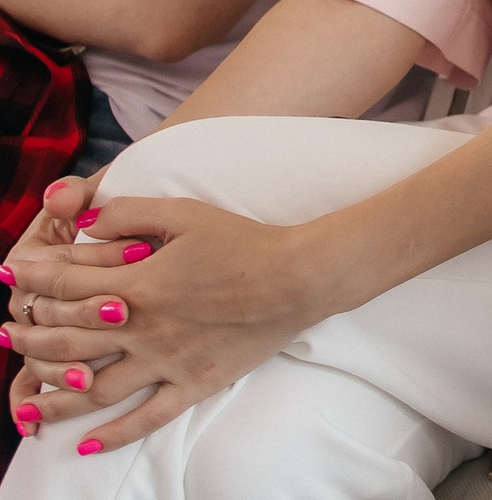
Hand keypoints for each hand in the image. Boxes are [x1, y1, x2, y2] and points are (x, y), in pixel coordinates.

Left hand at [2, 196, 341, 452]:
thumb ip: (130, 213)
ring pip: (95, 387)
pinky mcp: (193, 383)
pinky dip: (115, 434)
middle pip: (67, 341)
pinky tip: (87, 444)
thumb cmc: (244, 241)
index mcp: (137, 286)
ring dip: (53, 395)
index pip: (67, 287)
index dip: (34, 280)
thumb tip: (86, 221)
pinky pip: (147, 417)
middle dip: (29, 338)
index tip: (11, 276)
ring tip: (23, 404)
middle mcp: (142, 330)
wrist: (298, 277)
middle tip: (6, 338)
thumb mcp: (185, 212)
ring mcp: (166, 362)